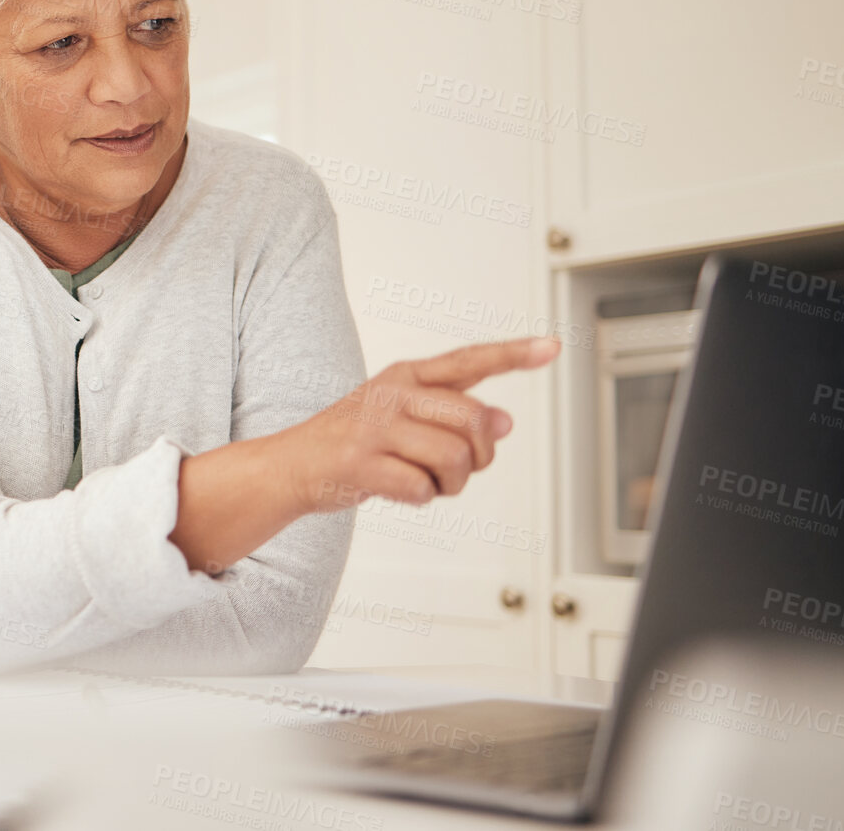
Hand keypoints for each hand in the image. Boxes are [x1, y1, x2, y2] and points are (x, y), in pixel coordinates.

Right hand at [282, 336, 560, 512]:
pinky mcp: (360, 462)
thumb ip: (453, 414)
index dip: (513, 354)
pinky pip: (421, 488)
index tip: (552, 346)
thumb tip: (505, 422)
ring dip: (451, 485)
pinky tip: (399, 490)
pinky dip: (419, 498)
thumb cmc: (354, 441)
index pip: (468, 360)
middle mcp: (392, 393)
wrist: (291, 465)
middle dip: (479, 457)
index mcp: (406, 376)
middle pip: (475, 421)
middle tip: (456, 469)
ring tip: (426, 482)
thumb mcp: (401, 415)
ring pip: (455, 459)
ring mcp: (374, 427)